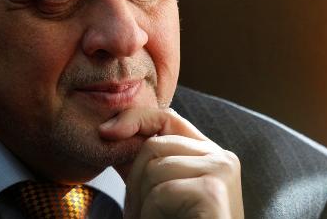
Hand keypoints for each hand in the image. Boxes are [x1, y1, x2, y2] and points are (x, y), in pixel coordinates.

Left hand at [99, 108, 243, 218]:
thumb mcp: (158, 193)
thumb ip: (144, 164)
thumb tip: (110, 131)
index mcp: (209, 154)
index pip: (167, 117)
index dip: (134, 119)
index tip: (104, 132)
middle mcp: (222, 157)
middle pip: (154, 145)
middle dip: (135, 183)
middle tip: (141, 216)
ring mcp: (222, 171)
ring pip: (154, 168)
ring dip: (143, 206)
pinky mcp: (214, 190)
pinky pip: (162, 192)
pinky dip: (154, 217)